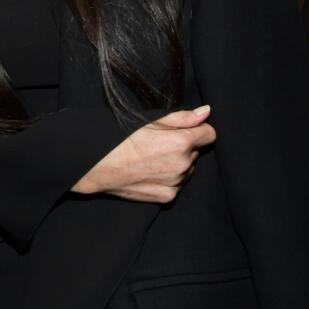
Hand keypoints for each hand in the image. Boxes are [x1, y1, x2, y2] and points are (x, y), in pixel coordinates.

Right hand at [71, 105, 215, 202]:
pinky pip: (176, 185)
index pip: (209, 134)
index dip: (197, 130)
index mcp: (181, 142)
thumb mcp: (150, 120)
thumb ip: (183, 117)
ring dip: (176, 163)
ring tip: (151, 158)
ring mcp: (176, 182)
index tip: (184, 130)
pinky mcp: (167, 196)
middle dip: (183, 147)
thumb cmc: (121, 139)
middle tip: (158, 144)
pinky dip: (168, 179)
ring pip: (186, 169)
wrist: (99, 166)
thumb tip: (206, 112)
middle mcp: (183, 164)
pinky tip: (149, 172)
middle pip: (195, 152)